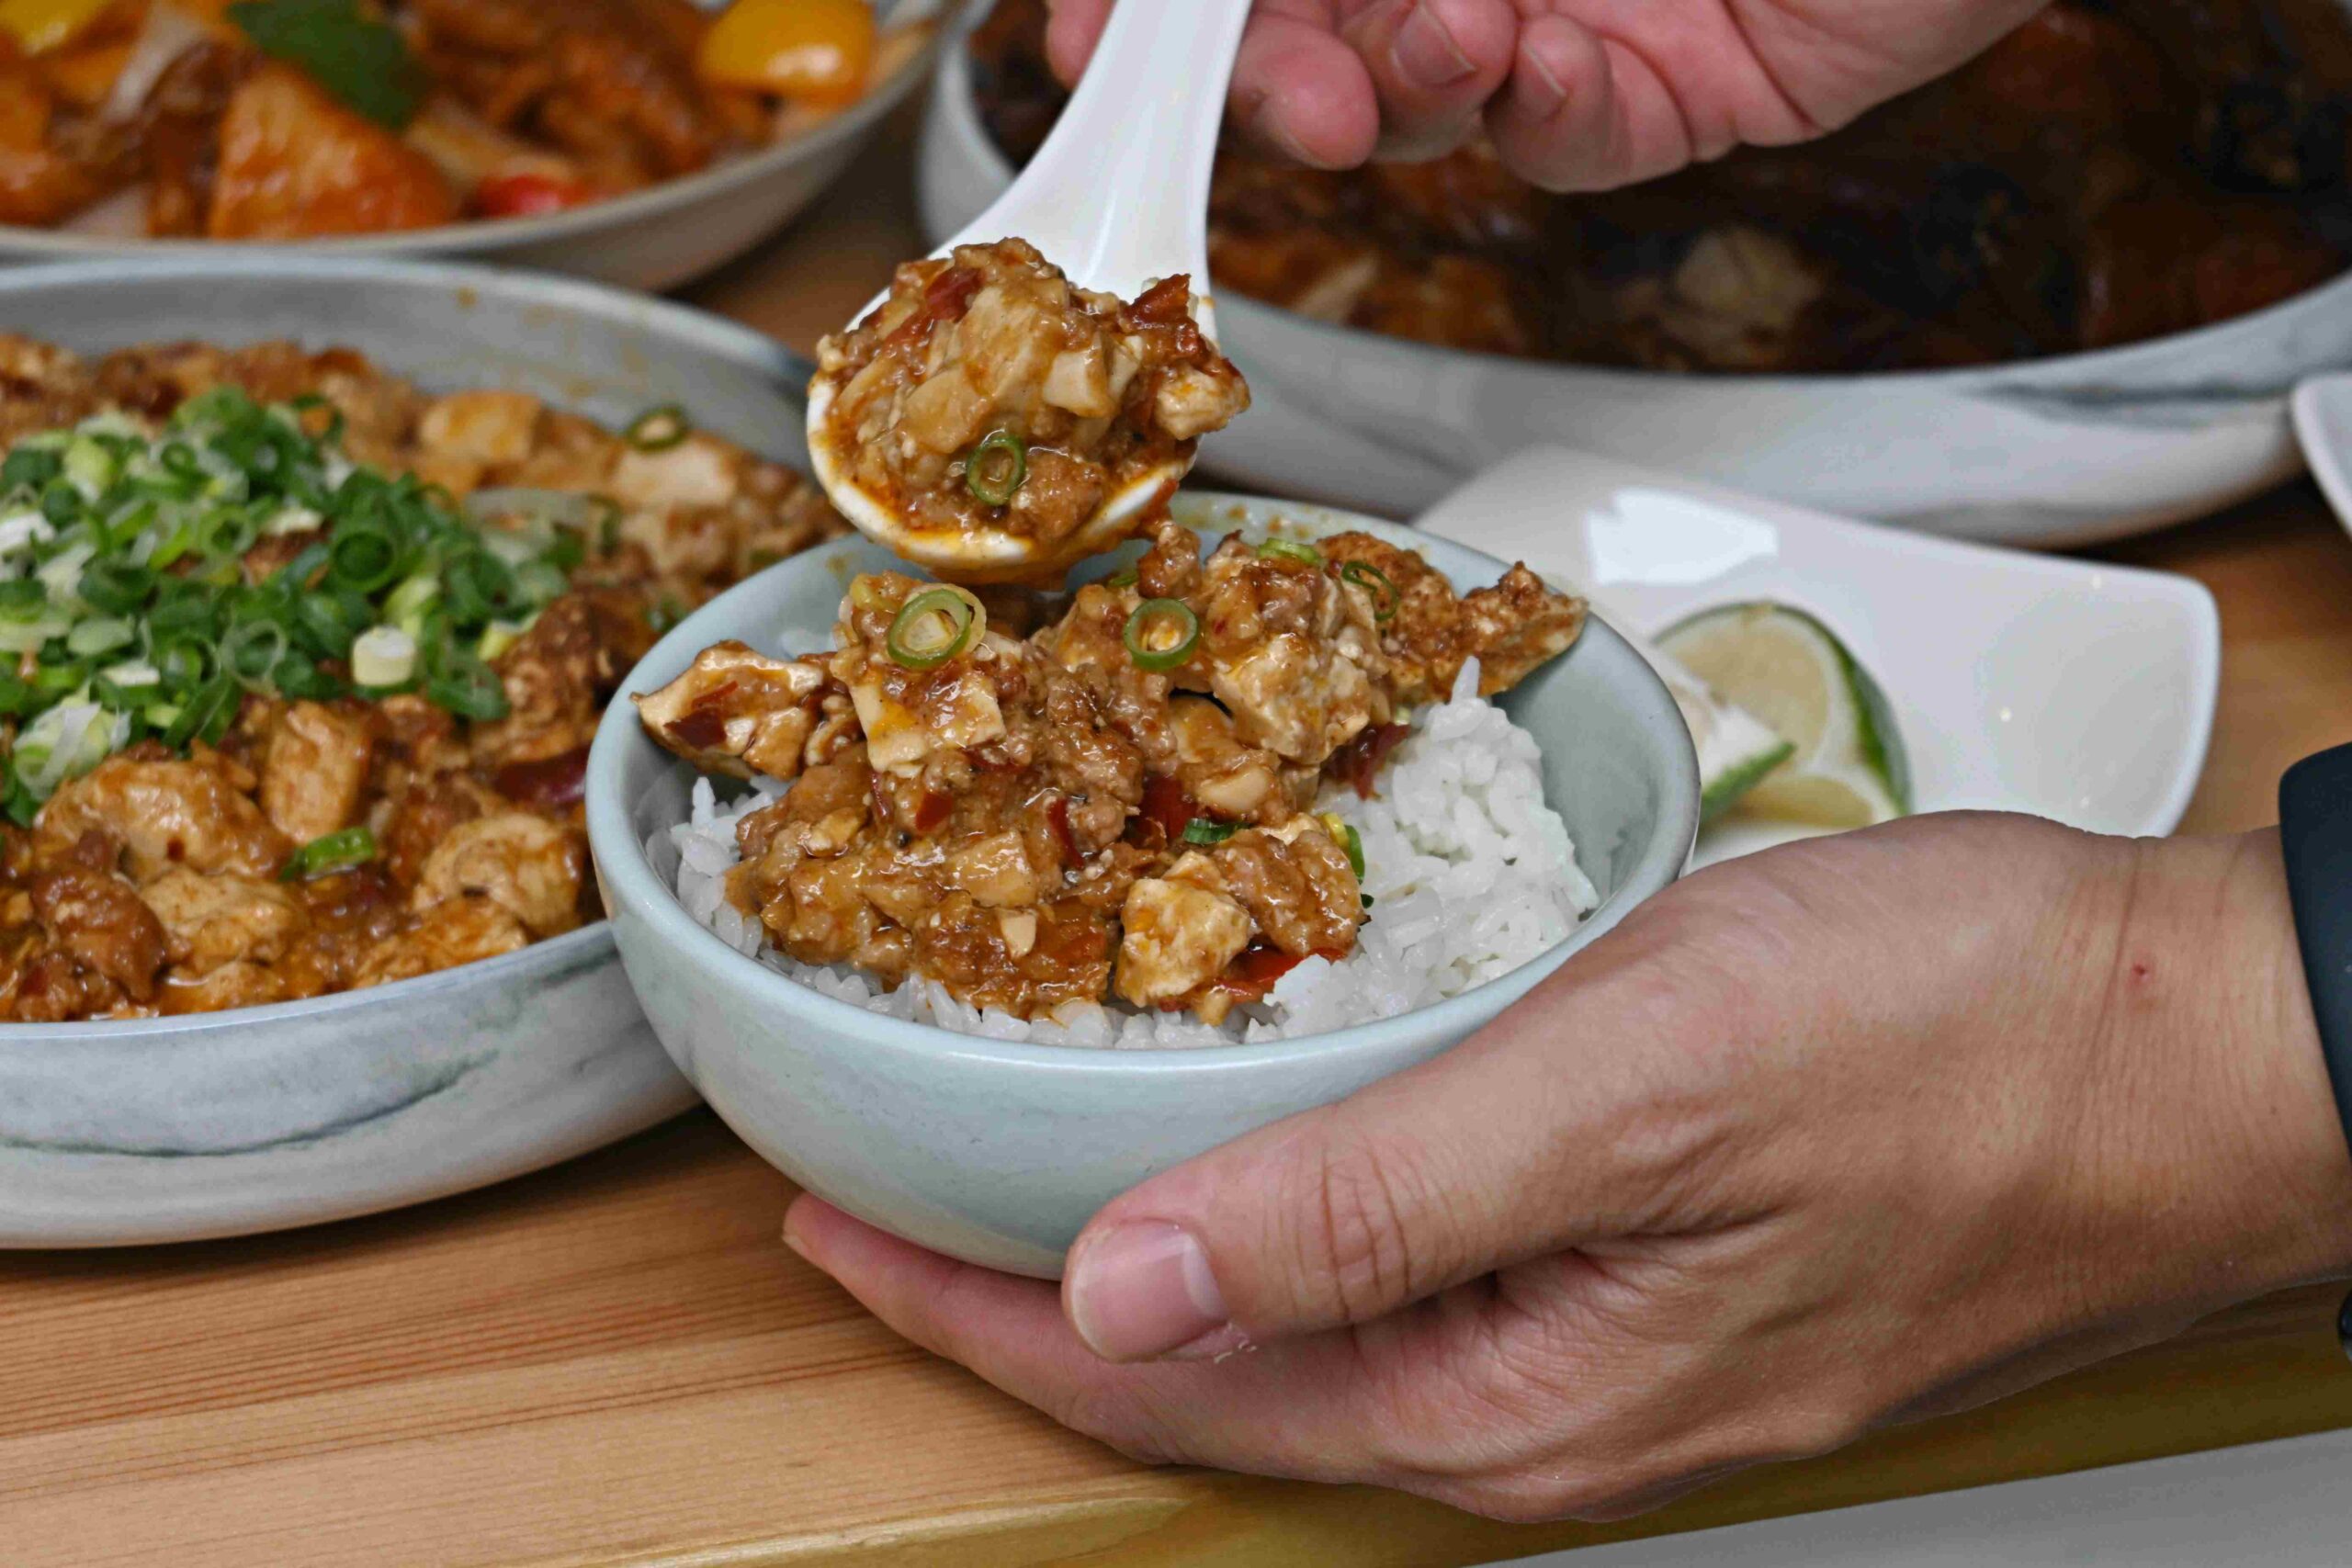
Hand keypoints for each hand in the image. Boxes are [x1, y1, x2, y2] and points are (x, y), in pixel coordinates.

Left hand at [785, 814, 2351, 1520]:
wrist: (2204, 1047)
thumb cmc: (1969, 1048)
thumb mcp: (1642, 1087)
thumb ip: (1374, 1201)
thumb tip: (1121, 1294)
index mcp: (1509, 1397)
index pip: (1159, 1381)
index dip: (965, 1308)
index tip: (827, 1223)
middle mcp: (1538, 1404)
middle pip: (1209, 1371)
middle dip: (1022, 1294)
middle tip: (883, 1197)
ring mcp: (1600, 1346)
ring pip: (1302, 1319)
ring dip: (1151, 1246)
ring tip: (1019, 1168)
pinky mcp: (1653, 1269)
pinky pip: (1407, 1262)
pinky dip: (1287, 1202)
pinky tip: (1259, 1140)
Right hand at [1042, 0, 2051, 188]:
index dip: (1157, 12)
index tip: (1087, 38)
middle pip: (1310, 37)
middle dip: (1260, 70)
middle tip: (1272, 81)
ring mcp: (1578, 9)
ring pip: (1422, 107)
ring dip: (1393, 92)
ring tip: (1434, 45)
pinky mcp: (1686, 91)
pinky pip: (1574, 140)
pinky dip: (1539, 115)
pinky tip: (1537, 61)